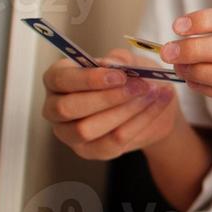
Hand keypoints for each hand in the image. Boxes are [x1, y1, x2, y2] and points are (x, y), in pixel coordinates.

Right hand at [42, 48, 180, 159]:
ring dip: (124, 112)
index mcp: (57, 80)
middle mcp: (54, 108)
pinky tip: (156, 106)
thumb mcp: (129, 62)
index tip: (120, 76)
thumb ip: (120, 60)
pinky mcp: (89, 151)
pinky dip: (138, 123)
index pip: (60, 79)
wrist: (151, 106)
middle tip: (141, 86)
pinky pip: (110, 142)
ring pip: (86, 129)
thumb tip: (111, 63)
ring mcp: (68, 133)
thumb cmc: (131, 78)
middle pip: (67, 108)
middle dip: (107, 98)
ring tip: (152, 94)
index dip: (89, 79)